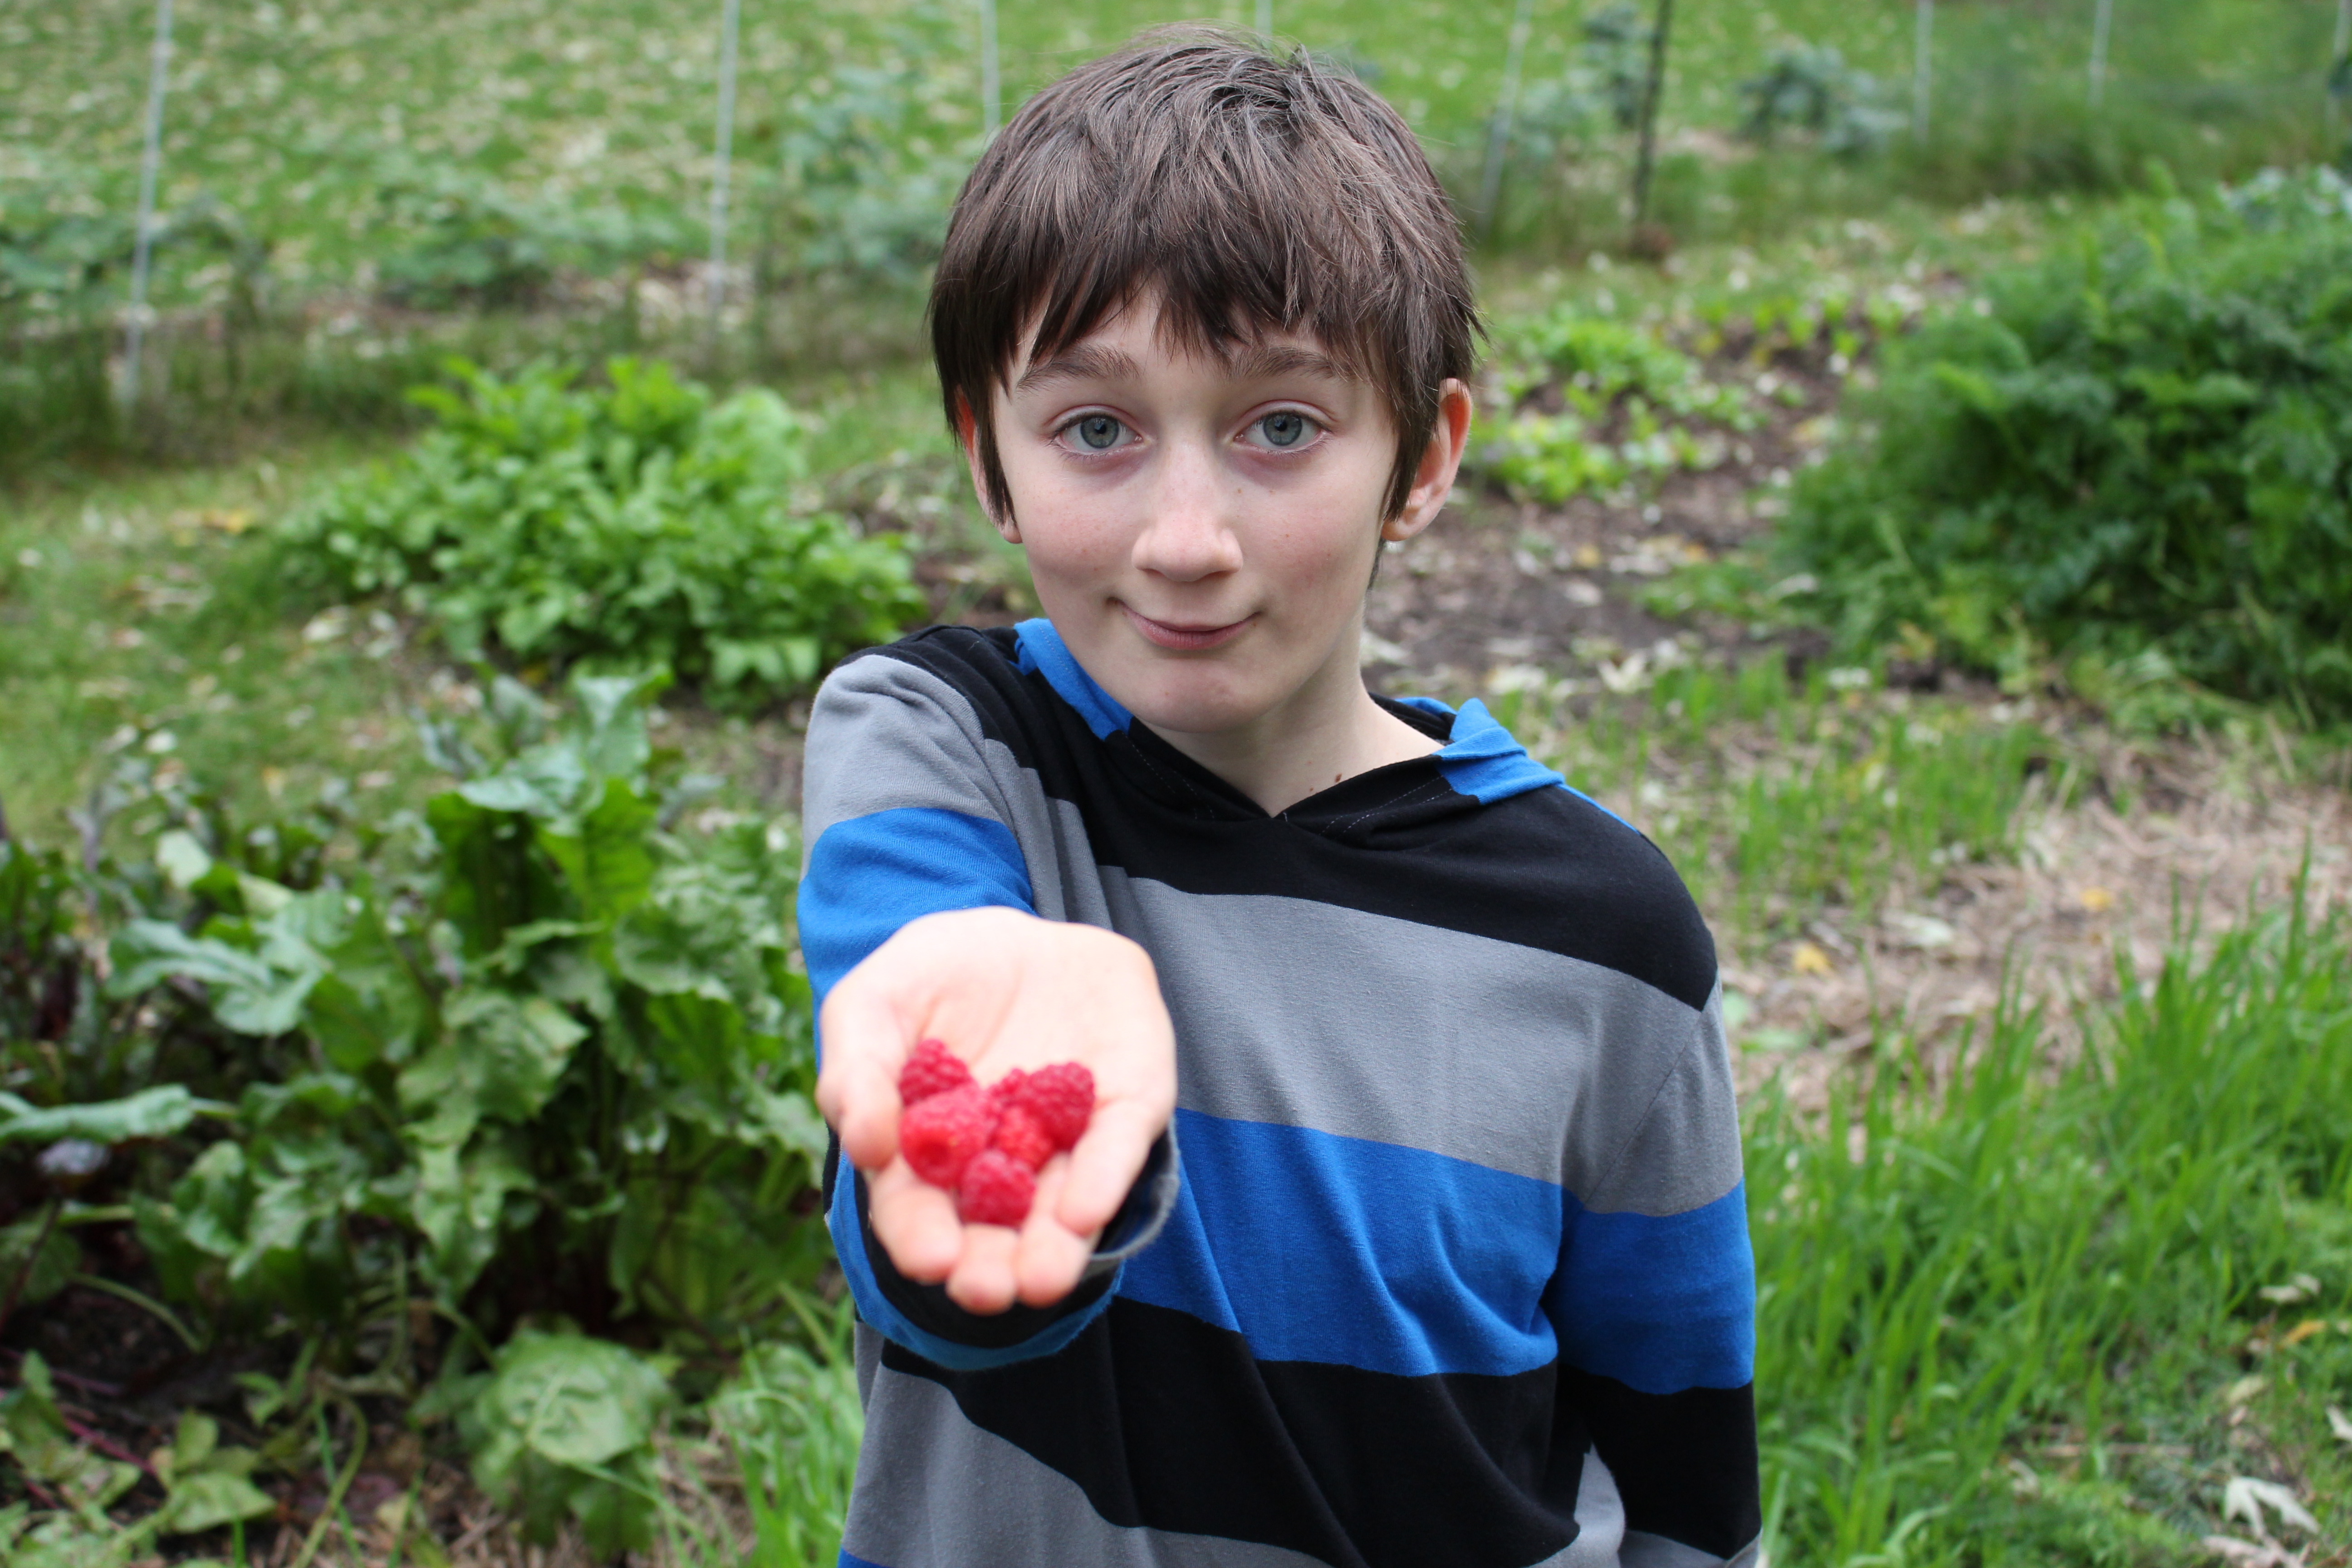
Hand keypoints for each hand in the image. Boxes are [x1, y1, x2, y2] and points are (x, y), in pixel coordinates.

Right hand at [816, 907, 1176, 1315]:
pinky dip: (1101, 1179)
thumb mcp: (872, 1006)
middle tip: (987, 1290)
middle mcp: (1001, 1164)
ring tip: (1040, 1280)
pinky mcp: (1124, 1106)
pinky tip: (1083, 1212)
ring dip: (1051, 1250)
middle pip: (994, 1229)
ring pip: (1061, 1208)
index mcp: (931, 1155)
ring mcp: (1066, 1140)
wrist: (1016, 928)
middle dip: (990, 1265)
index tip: (929, 1259)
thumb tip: (865, 1146)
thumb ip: (858, 1072)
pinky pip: (1116, 1147)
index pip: (920, 1210)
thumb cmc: (930, 978)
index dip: (922, 1237)